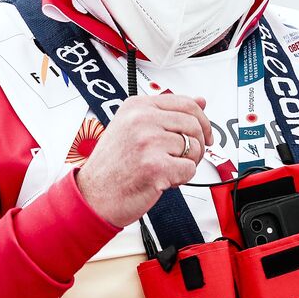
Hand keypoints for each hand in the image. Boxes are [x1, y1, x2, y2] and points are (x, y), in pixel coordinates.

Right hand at [76, 95, 212, 227]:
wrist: (93, 196)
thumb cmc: (112, 166)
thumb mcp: (132, 128)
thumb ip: (166, 114)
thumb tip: (201, 101)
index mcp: (136, 106)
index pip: (185, 102)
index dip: (202, 120)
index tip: (205, 133)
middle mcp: (141, 119)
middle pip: (193, 124)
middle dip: (199, 144)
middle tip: (189, 156)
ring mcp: (148, 141)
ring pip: (194, 147)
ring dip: (187, 163)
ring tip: (167, 169)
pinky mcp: (155, 166)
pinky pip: (189, 169)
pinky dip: (181, 179)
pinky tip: (163, 179)